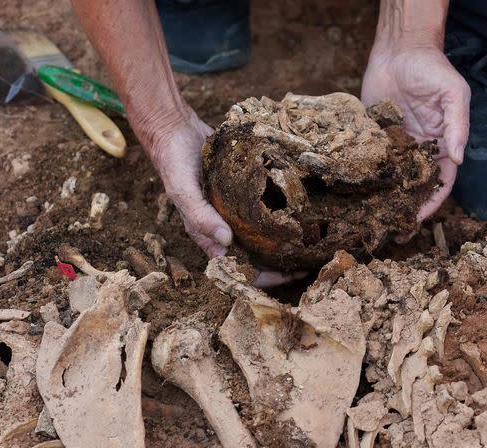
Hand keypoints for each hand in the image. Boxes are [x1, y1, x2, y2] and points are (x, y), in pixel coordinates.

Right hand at [146, 110, 300, 285]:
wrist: (177, 130)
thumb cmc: (175, 165)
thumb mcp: (183, 192)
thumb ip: (200, 217)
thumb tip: (227, 242)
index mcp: (210, 235)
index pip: (239, 267)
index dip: (263, 277)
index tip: (288, 275)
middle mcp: (226, 226)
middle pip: (257, 254)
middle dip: (281, 262)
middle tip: (308, 261)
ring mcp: (237, 210)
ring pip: (264, 233)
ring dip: (285, 240)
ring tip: (311, 243)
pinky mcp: (246, 192)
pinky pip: (266, 206)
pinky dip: (282, 212)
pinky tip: (302, 212)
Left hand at [362, 43, 470, 224]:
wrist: (400, 48)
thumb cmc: (433, 68)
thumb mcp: (453, 94)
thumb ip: (457, 126)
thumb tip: (458, 159)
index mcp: (441, 144)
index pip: (439, 181)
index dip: (431, 202)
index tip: (419, 219)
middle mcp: (418, 149)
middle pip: (414, 186)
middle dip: (406, 209)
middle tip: (394, 232)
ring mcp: (395, 144)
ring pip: (391, 179)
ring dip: (384, 200)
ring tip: (373, 221)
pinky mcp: (373, 136)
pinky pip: (370, 160)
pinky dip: (365, 178)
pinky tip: (354, 195)